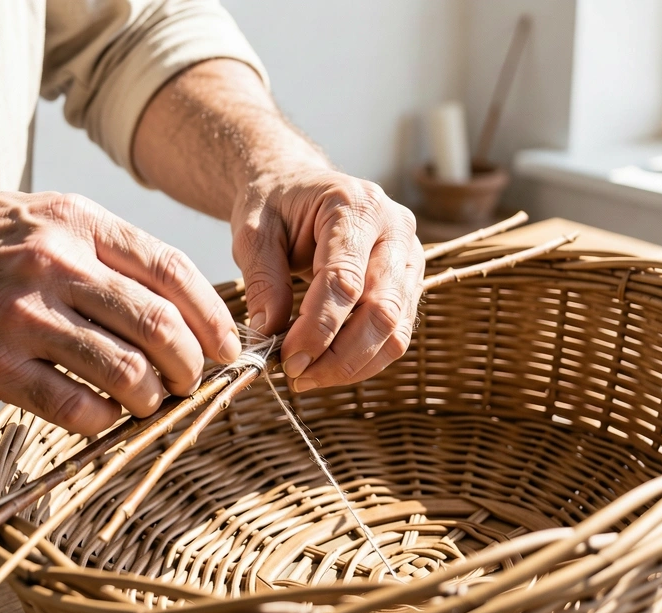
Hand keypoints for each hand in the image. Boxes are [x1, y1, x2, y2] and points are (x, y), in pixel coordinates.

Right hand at [0, 192, 240, 435]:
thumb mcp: (37, 216)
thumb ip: (101, 249)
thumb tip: (176, 297)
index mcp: (74, 222)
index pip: (172, 271)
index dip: (211, 317)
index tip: (224, 347)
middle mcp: (53, 263)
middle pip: (159, 325)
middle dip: (190, 365)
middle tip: (190, 382)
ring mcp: (21, 316)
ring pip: (125, 371)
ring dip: (151, 399)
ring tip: (149, 403)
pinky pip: (73, 406)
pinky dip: (103, 421)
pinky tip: (103, 418)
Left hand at [231, 168, 423, 391]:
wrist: (296, 186)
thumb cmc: (275, 205)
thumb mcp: (253, 231)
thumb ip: (261, 279)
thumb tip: (269, 333)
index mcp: (355, 205)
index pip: (345, 279)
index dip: (318, 327)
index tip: (288, 359)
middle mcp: (395, 228)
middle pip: (381, 308)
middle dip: (340, 354)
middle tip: (297, 376)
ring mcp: (409, 256)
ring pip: (396, 328)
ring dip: (353, 364)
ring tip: (307, 377)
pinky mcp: (408, 281)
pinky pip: (397, 332)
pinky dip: (364, 359)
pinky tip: (328, 367)